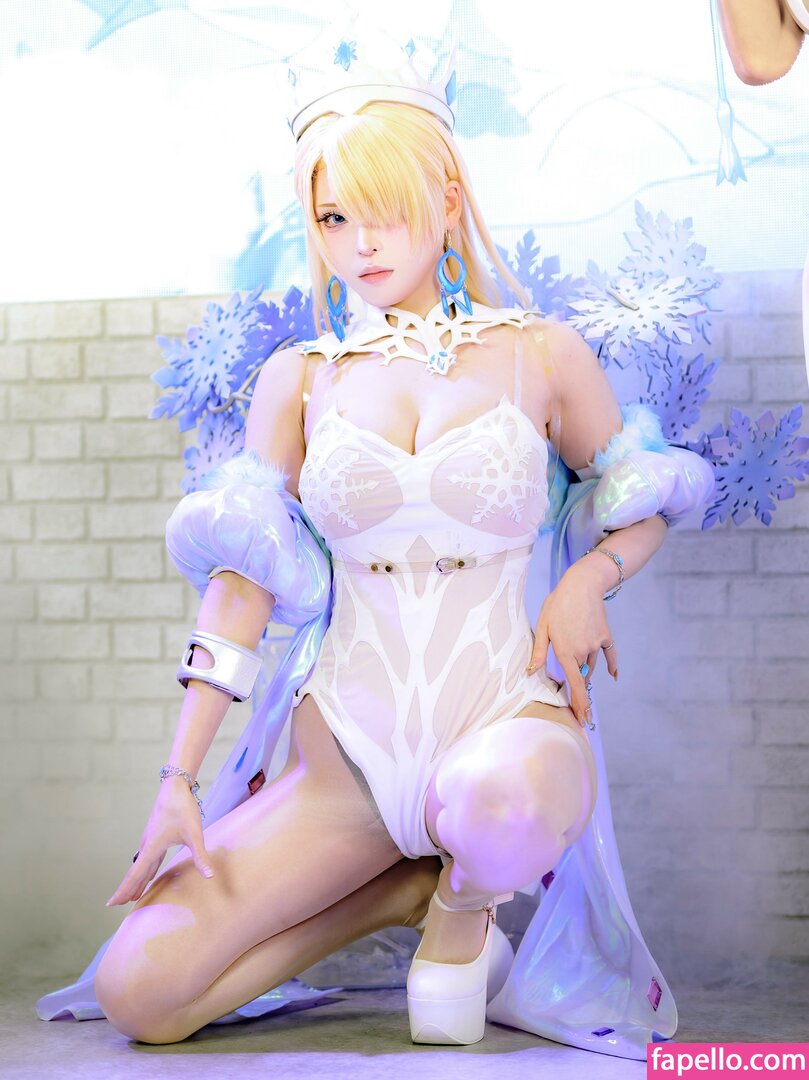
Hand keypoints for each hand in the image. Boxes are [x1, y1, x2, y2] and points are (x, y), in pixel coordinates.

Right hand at [105, 778, 214, 905]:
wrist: (175, 786)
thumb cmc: (183, 808)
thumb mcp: (194, 834)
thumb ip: (200, 856)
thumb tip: (209, 876)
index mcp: (152, 848)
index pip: (135, 875)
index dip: (124, 890)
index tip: (111, 904)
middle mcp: (147, 845)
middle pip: (135, 872)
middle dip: (128, 889)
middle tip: (118, 905)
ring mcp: (150, 839)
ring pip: (141, 865)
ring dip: (136, 880)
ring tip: (132, 894)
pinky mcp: (156, 835)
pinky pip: (148, 858)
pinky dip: (145, 869)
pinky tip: (149, 872)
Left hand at [526, 564, 618, 725]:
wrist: (583, 585)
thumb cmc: (558, 604)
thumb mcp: (543, 626)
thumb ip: (539, 651)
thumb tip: (531, 671)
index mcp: (565, 652)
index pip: (575, 685)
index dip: (579, 704)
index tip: (583, 720)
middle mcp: (583, 651)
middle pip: (582, 675)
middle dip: (581, 691)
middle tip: (581, 713)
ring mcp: (596, 645)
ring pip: (591, 664)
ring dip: (585, 668)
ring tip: (578, 669)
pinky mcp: (606, 637)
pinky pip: (609, 655)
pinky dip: (611, 665)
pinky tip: (613, 676)